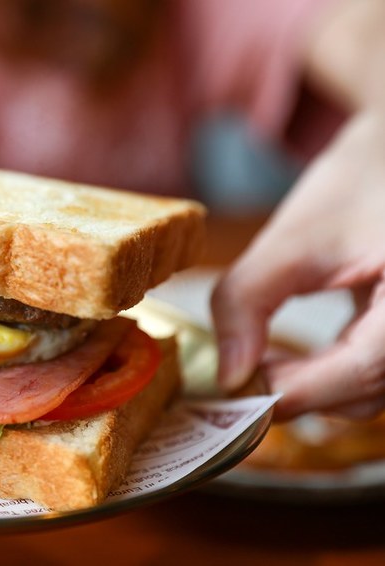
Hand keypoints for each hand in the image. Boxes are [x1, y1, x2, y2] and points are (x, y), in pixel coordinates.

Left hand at [211, 110, 384, 420]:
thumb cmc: (358, 182)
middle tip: (234, 381)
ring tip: (256, 365)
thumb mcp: (293, 239)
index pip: (362, 368)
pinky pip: (373, 374)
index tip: (236, 393)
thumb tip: (228, 377)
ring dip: (311, 389)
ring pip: (368, 392)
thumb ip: (248, 302)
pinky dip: (328, 376)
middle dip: (297, 392)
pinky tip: (286, 361)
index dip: (296, 389)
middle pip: (365, 391)